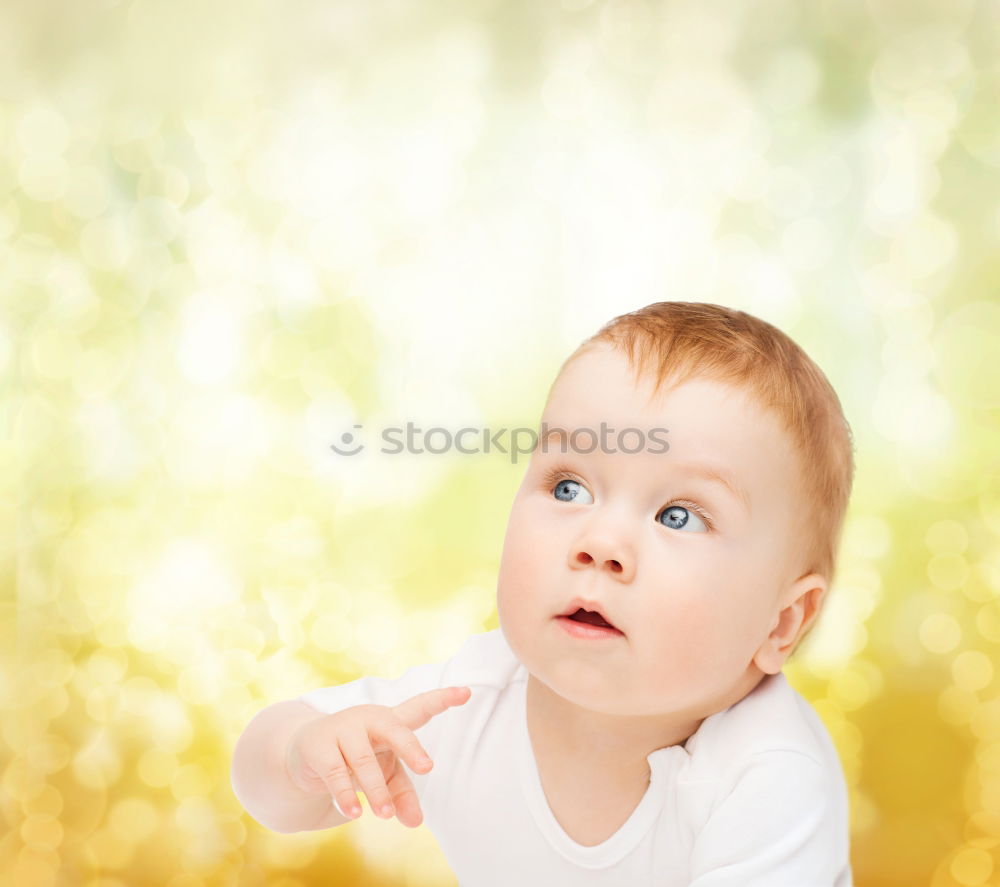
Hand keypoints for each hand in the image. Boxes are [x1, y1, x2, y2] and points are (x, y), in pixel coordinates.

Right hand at [285, 685, 471, 827]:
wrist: (304, 752)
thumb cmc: (357, 759)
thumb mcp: (384, 774)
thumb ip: (402, 794)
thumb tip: (416, 822)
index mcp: (390, 721)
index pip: (419, 707)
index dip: (443, 699)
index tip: (467, 692)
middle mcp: (368, 718)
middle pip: (394, 728)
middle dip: (411, 747)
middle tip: (427, 767)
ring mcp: (343, 728)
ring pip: (364, 759)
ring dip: (375, 789)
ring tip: (385, 814)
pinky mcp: (319, 745)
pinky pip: (335, 771)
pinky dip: (345, 794)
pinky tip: (354, 813)